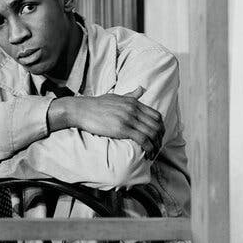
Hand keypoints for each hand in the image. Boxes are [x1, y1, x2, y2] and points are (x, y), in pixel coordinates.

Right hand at [49, 86, 163, 158]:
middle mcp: (133, 109)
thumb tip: (142, 88)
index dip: (161, 128)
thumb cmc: (97, 105)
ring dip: (156, 146)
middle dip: (160, 139)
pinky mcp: (122, 128)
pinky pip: (143, 140)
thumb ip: (131, 95)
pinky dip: (149, 148)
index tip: (158, 137)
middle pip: (157, 126)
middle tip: (157, 148)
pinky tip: (147, 154)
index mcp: (133, 102)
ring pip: (152, 134)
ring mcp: (128, 118)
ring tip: (152, 154)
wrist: (81, 109)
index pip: (156, 116)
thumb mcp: (116, 97)